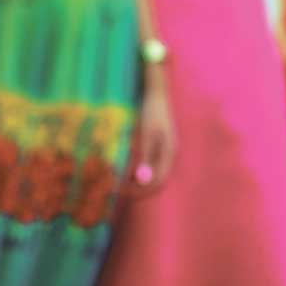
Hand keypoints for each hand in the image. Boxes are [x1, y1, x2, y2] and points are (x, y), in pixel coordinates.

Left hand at [126, 66, 176, 195]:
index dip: (141, 191)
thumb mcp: (147, 134)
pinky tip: (123, 167)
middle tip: (117, 189)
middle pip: (155, 179)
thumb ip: (146, 156)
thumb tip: (143, 180)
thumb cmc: (151, 112)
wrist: (156, 92)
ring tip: (118, 181)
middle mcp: (167, 154)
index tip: (123, 193)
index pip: (158, 182)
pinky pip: (147, 162)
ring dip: (136, 179)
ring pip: (151, 172)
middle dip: (138, 187)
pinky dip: (136, 168)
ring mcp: (162, 149)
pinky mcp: (155, 143)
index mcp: (168, 154)